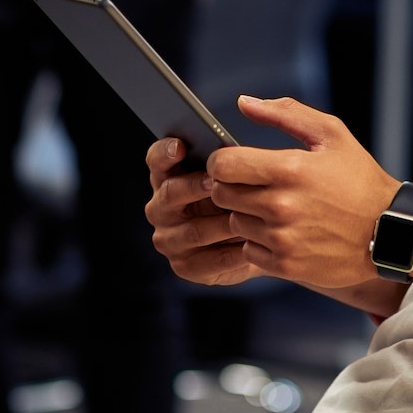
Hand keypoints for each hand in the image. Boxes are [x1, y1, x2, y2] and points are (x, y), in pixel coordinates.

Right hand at [144, 137, 261, 286]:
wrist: (256, 239)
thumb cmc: (242, 196)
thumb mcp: (233, 174)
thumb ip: (225, 162)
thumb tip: (232, 151)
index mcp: (167, 177)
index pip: (156, 160)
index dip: (164, 153)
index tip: (179, 146)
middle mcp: (160, 208)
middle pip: (170, 194)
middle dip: (196, 187)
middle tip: (219, 183)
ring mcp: (169, 239)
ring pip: (194, 230)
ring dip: (223, 223)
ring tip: (248, 216)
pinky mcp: (185, 266)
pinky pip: (210, 260)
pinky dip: (233, 252)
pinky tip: (253, 243)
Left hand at [204, 96, 398, 288]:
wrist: (391, 232)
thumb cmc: (359, 179)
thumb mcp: (331, 135)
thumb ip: (285, 113)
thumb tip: (243, 102)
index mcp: (289, 169)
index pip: (223, 165)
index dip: (222, 161)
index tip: (234, 162)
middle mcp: (281, 206)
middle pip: (222, 194)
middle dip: (231, 187)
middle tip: (254, 185)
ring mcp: (282, 239)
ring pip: (234, 223)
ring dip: (245, 215)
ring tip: (273, 208)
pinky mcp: (286, 265)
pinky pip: (249, 251)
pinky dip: (258, 242)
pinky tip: (282, 231)